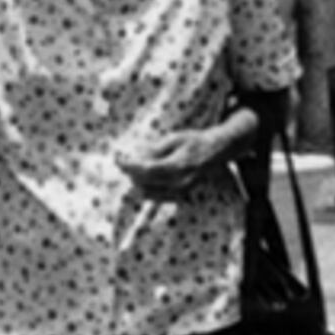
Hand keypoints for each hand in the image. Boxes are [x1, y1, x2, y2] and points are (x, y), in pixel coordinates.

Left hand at [114, 119, 240, 198]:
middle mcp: (180, 183)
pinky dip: (147, 187)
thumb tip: (136, 158)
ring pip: (148, 193)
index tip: (118, 160)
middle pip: (145, 184)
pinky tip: (147, 176)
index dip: (130, 166)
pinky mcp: (181, 195)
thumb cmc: (194, 141)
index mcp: (178, 166)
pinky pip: (156, 196)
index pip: (147, 170)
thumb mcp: (174, 138)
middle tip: (124, 162)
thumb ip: (155, 150)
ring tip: (135, 168)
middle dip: (131, 174)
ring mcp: (181, 191)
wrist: (216, 152)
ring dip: (138, 182)